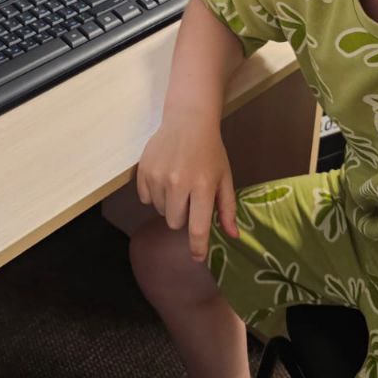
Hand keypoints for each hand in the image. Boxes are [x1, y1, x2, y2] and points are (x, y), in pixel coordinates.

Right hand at [137, 116, 238, 261]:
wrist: (188, 120)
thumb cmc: (210, 150)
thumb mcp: (225, 177)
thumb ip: (227, 208)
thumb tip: (233, 236)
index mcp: (203, 186)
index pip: (197, 228)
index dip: (197, 247)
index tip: (197, 257)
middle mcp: (179, 183)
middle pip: (175, 223)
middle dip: (183, 216)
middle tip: (190, 198)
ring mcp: (159, 177)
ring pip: (160, 211)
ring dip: (169, 204)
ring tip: (178, 183)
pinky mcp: (144, 171)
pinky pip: (146, 199)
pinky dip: (154, 194)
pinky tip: (164, 178)